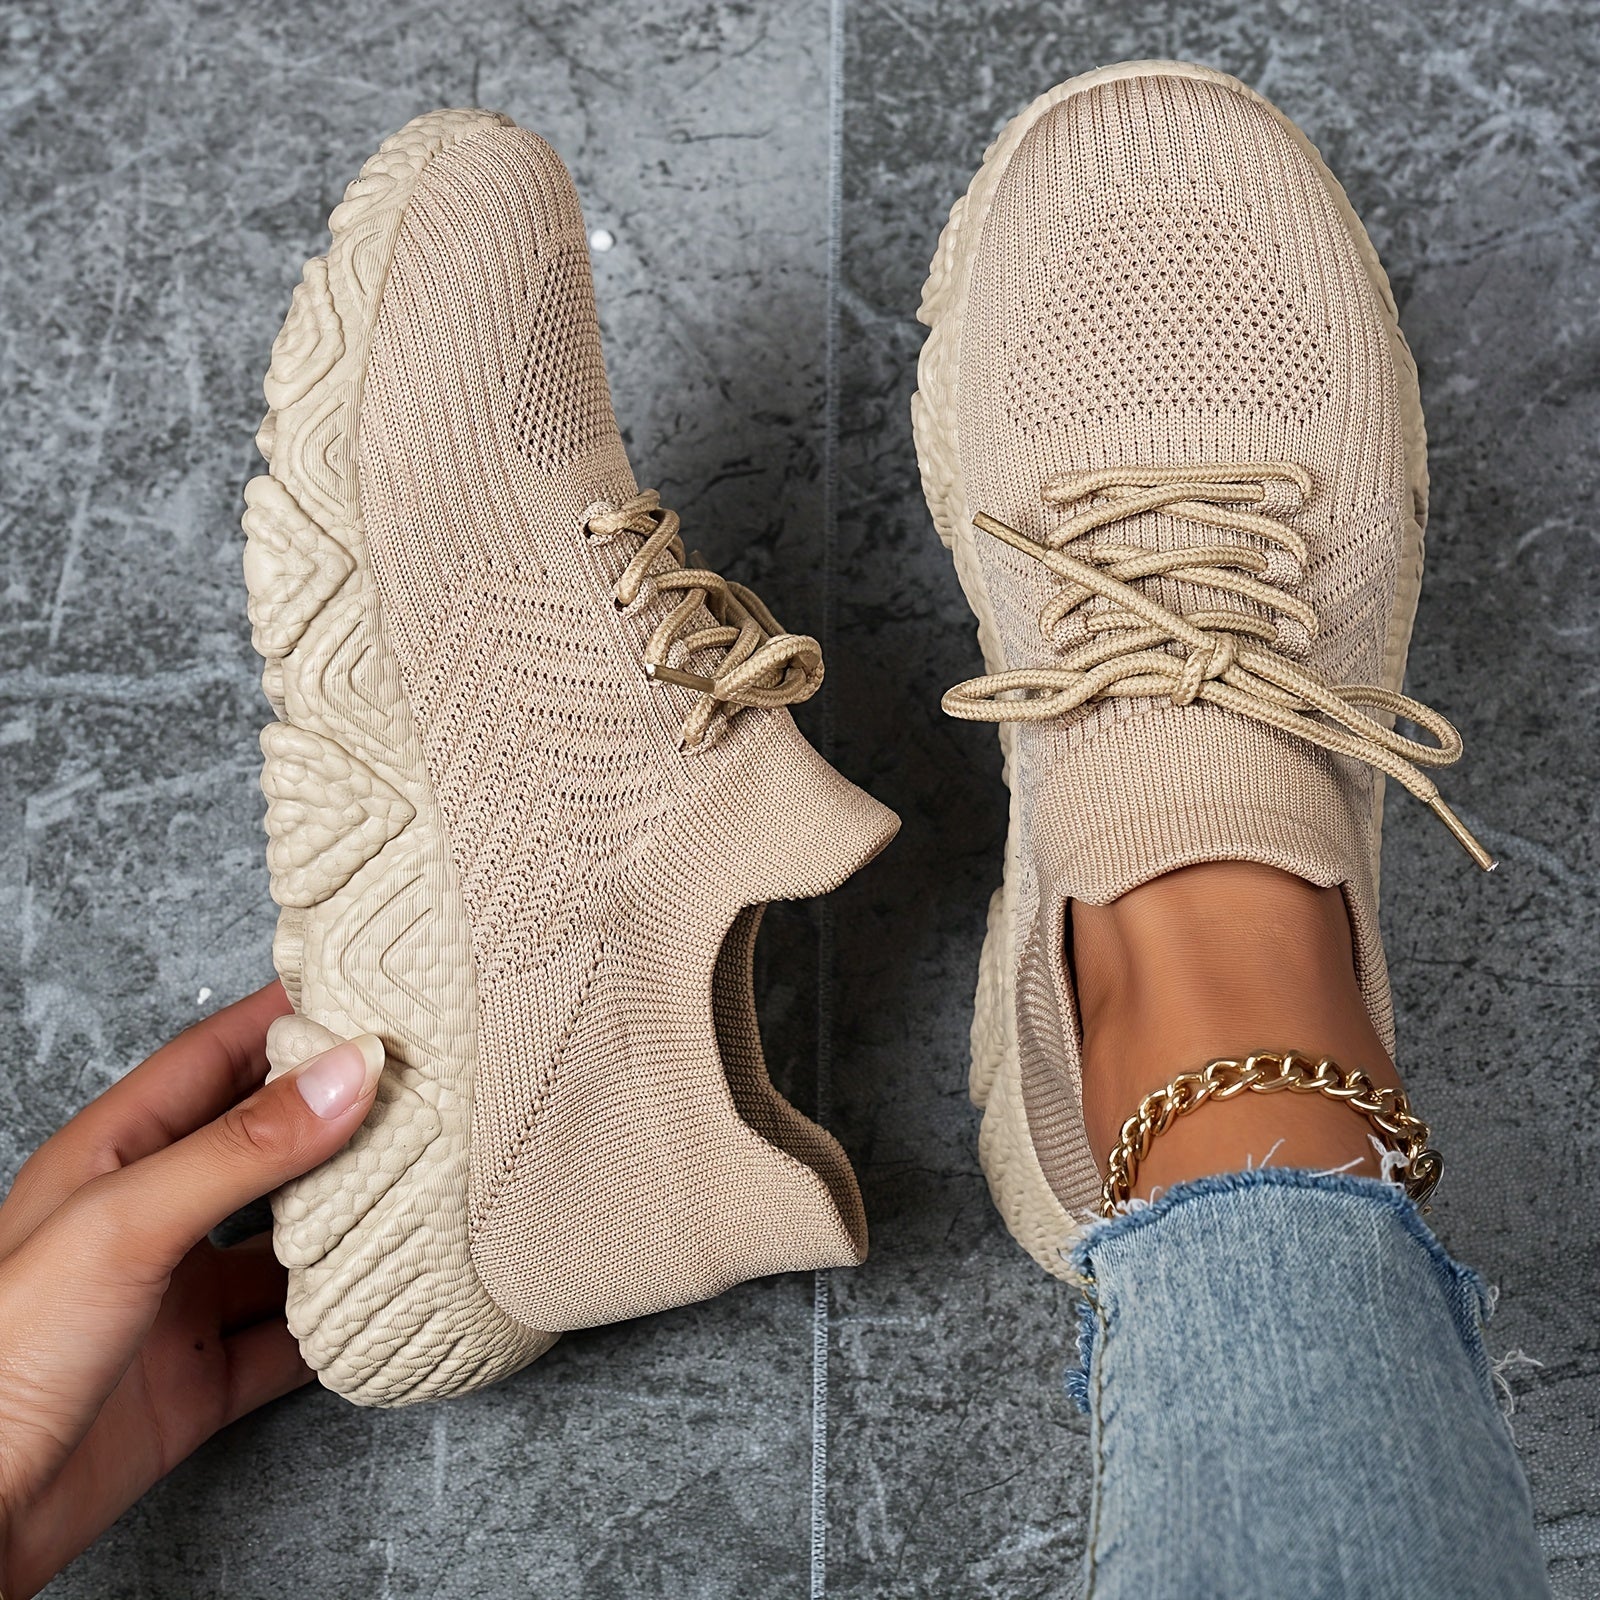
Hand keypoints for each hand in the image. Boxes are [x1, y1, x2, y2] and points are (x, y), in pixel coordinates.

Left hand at [0, 982, 383, 1596]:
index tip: (372, 992)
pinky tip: (385, 1305)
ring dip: (351, 1224)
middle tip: (426, 1088)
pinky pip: (291, 1341)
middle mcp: (152, 1218)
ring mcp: (176, 1300)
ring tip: (428, 1189)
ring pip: (288, 1245)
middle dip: (340, 1117)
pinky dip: (340, 1326)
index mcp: (116, 1155)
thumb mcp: (124, 1226)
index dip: (289, 1018)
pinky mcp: (198, 1380)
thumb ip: (240, 1150)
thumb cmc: (2, 1355)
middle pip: (264, 1146)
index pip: (217, 1056)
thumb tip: (345, 1073)